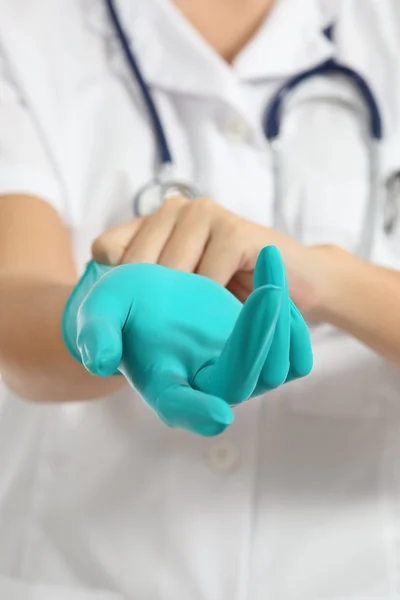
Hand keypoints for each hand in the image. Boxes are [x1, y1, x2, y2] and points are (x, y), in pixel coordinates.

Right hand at [63, 246, 312, 435]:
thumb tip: (101, 359)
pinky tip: (277, 283)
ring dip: (281, 325)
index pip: (181, 408)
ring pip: (276, 369)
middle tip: (267, 292)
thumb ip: (96, 333)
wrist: (154, 296)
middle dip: (256, 341)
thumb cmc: (124, 307)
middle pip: (241, 383)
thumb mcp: (102, 309)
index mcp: (165, 387)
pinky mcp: (259, 355)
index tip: (217, 415)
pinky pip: (293, 357)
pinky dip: (295, 326)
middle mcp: (206, 388)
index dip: (196, 414)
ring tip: (271, 271)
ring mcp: (238, 373)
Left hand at [92, 196, 339, 320]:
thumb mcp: (182, 296)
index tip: (134, 319)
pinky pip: (207, 279)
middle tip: (168, 338)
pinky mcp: (236, 230)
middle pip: (134, 266)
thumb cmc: (233, 295)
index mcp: (154, 221)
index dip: (115, 290)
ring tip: (194, 334)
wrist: (295, 285)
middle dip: (147, 309)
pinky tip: (222, 320)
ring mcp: (205, 214)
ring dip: (180, 313)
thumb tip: (102, 334)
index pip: (106, 250)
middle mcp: (175, 209)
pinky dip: (212, 309)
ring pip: (168, 275)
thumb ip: (145, 298)